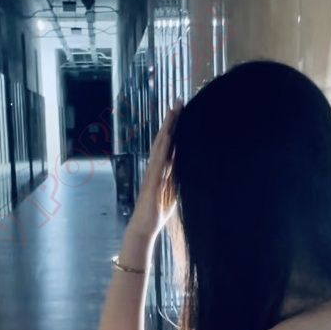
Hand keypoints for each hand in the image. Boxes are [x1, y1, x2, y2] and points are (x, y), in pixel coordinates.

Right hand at [130, 99, 182, 237]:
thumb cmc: (157, 212)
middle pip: (164, 139)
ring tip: (173, 112)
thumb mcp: (173, 192)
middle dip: (171, 121)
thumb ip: (177, 178)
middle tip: (178, 102)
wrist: (144, 227)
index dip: (176, 128)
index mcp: (162, 169)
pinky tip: (168, 137)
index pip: (170, 144)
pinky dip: (163, 149)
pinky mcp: (151, 182)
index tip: (182, 112)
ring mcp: (152, 173)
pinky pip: (158, 162)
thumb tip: (186, 167)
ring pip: (160, 146)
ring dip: (166, 129)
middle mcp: (156, 167)